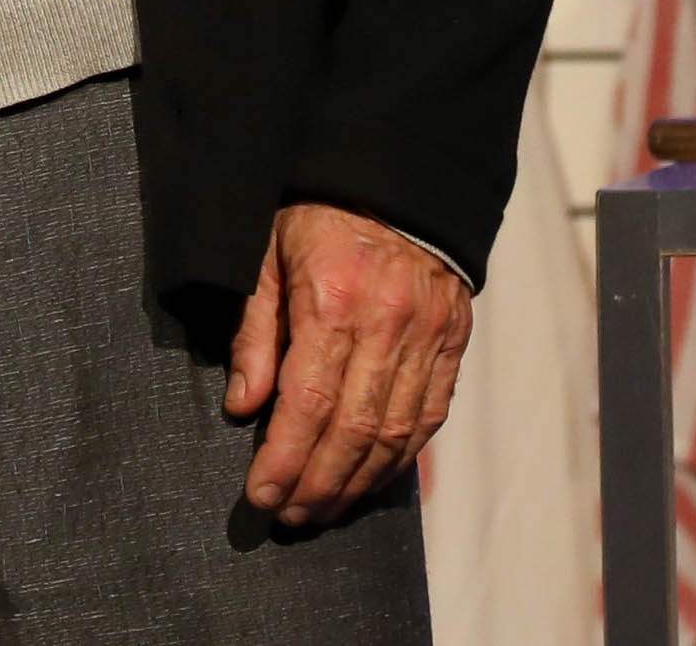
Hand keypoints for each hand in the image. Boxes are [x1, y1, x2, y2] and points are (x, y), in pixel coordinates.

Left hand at [223, 202, 470, 528]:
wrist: (393, 178)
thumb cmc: (313, 214)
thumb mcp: (264, 257)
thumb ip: (253, 334)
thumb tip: (242, 408)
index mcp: (333, 299)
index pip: (309, 400)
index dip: (286, 457)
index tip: (262, 495)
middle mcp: (388, 324)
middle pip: (355, 429)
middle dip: (319, 483)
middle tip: (289, 516)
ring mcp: (429, 336)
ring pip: (397, 433)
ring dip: (358, 482)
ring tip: (324, 509)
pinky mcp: (453, 342)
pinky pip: (430, 415)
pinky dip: (402, 457)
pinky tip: (372, 480)